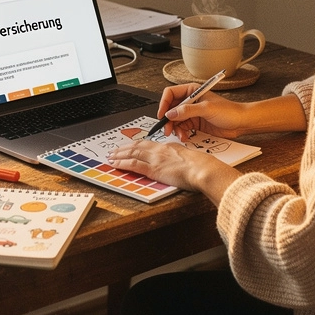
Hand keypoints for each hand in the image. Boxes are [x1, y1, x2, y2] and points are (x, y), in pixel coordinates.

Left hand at [107, 137, 237, 200]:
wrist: (203, 169)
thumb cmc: (201, 166)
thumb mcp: (190, 158)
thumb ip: (180, 159)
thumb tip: (176, 164)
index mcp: (169, 147)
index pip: (148, 144)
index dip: (136, 145)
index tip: (129, 146)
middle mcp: (160, 150)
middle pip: (137, 146)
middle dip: (124, 148)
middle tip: (114, 150)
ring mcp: (155, 159)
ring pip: (132, 153)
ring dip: (119, 155)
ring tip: (110, 157)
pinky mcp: (153, 169)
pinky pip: (133, 164)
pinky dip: (122, 163)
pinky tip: (115, 164)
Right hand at [155, 84, 250, 140]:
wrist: (241, 123)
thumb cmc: (229, 111)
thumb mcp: (207, 108)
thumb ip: (188, 110)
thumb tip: (171, 114)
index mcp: (192, 91)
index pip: (171, 94)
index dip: (164, 104)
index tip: (162, 115)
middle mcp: (190, 101)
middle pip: (171, 109)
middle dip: (168, 120)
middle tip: (168, 130)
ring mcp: (192, 113)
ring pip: (175, 121)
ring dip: (175, 129)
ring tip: (182, 135)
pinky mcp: (195, 124)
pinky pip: (182, 128)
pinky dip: (182, 133)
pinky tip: (186, 137)